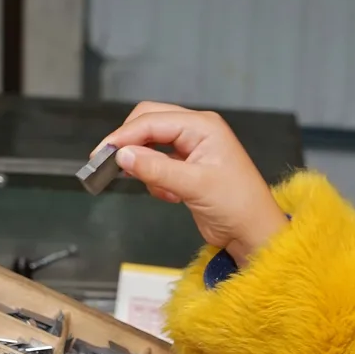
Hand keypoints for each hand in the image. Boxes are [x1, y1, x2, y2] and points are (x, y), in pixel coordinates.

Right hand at [99, 102, 288, 265]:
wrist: (253, 233)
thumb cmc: (238, 206)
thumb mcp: (194, 186)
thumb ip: (156, 169)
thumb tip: (122, 156)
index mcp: (203, 126)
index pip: (152, 120)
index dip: (124, 136)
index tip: (101, 153)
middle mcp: (196, 131)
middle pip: (148, 124)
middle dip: (130, 144)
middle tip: (109, 166)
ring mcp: (191, 149)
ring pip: (150, 145)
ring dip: (146, 166)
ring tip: (159, 189)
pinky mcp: (187, 167)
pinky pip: (157, 164)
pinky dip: (155, 180)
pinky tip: (170, 196)